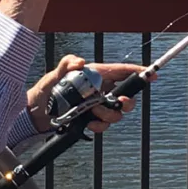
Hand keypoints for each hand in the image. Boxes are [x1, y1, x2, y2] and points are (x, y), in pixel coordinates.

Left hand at [26, 56, 146, 134]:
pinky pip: (105, 124)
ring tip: (92, 114)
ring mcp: (97, 105)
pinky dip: (100, 126)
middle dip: (126, 102)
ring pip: (117, 112)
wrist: (36, 115)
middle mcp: (99, 90)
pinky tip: (90, 124)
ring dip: (109, 115)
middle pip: (125, 95)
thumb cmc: (44, 91)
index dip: (138, 72)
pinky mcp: (92, 119)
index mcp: (95, 75)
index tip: (151, 75)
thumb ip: (65, 64)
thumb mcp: (53, 76)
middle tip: (118, 103)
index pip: (122, 71)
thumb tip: (80, 62)